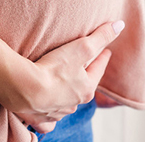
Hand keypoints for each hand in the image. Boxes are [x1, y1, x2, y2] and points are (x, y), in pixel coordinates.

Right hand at [10, 20, 125, 133]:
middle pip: (83, 87)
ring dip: (68, 95)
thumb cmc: (54, 69)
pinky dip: (50, 116)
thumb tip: (120, 25)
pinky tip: (49, 112)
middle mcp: (74, 104)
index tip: (106, 51)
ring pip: (67, 104)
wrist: (24, 89)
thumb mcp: (82, 48)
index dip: (102, 58)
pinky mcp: (39, 118)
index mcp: (86, 89)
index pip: (98, 70)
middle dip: (85, 78)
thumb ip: (101, 36)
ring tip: (64, 84)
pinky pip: (48, 120)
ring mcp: (56, 112)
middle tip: (85, 66)